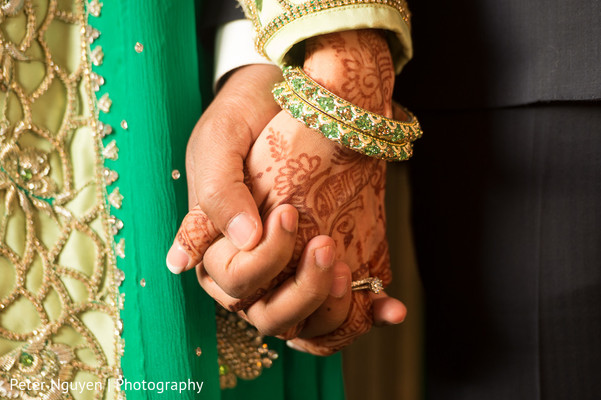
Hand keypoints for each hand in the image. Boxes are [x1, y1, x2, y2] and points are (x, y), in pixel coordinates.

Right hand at [167, 30, 406, 354]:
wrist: (283, 96)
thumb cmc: (241, 120)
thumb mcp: (219, 144)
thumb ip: (219, 192)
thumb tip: (243, 239)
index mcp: (215, 250)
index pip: (237, 284)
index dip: (264, 263)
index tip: (288, 214)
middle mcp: (251, 271)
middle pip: (271, 315)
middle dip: (304, 292)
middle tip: (327, 247)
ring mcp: (289, 273)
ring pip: (306, 323)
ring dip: (333, 308)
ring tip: (351, 272)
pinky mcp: (322, 264)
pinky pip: (341, 310)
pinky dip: (367, 312)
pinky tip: (391, 307)